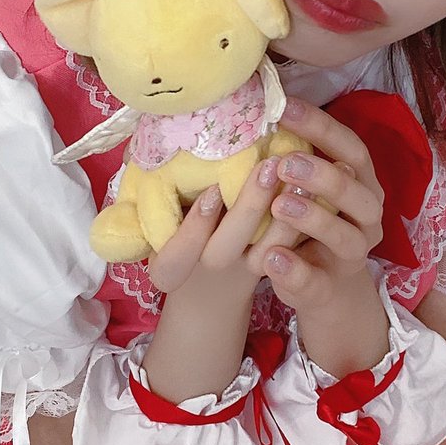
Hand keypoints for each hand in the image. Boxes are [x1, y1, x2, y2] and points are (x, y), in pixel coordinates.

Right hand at [147, 156, 306, 298]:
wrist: (211, 293)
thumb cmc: (175, 237)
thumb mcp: (152, 224)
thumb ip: (144, 194)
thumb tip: (130, 151)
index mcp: (171, 265)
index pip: (176, 254)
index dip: (194, 227)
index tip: (211, 193)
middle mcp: (208, 269)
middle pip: (226, 249)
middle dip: (247, 208)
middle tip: (267, 168)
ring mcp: (244, 270)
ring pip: (266, 251)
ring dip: (284, 214)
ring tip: (299, 175)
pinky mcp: (273, 264)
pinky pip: (291, 248)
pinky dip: (304, 218)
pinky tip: (314, 186)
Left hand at [248, 97, 385, 314]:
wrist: (326, 288)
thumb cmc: (312, 221)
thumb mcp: (309, 188)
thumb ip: (297, 157)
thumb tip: (264, 108)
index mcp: (362, 184)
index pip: (351, 148)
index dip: (322, 127)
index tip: (284, 108)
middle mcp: (366, 217)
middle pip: (357, 192)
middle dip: (323, 175)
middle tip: (285, 162)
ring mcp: (352, 256)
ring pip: (345, 237)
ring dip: (313, 217)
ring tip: (278, 204)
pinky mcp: (328, 289)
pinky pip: (316, 281)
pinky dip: (294, 270)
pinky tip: (271, 257)